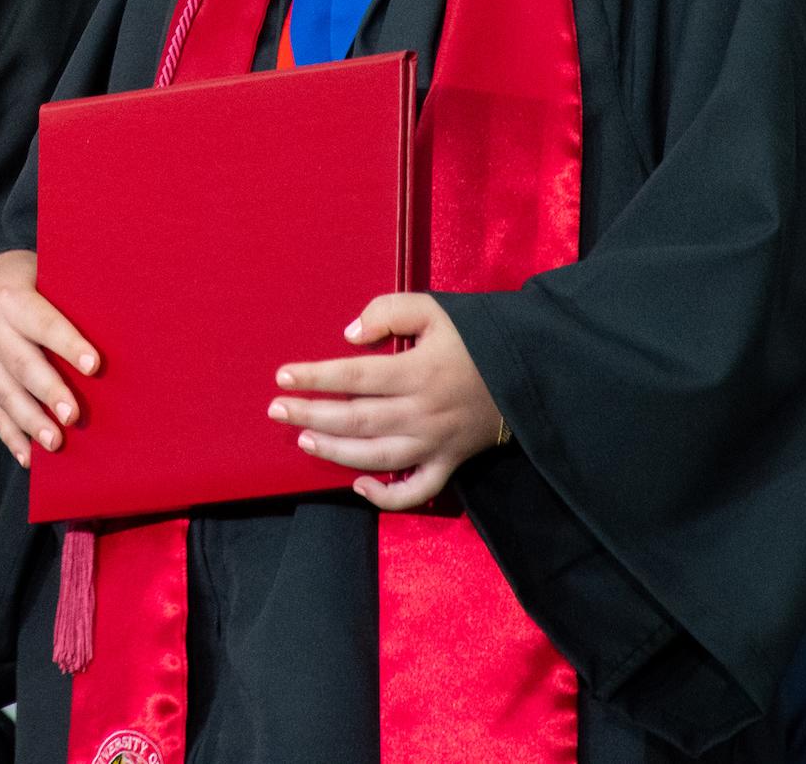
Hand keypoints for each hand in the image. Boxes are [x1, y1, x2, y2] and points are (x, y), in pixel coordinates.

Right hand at [0, 249, 98, 467]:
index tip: (94, 365)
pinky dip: (10, 435)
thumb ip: (70, 295)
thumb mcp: (46, 273)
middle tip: (74, 416)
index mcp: (13, 299)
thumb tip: (121, 320)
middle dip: (49, 392)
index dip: (69, 344)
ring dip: (30, 421)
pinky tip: (29, 457)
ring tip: (55, 443)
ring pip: (5, 393)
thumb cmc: (32, 279)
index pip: (44, 323)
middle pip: (23, 365)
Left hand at [268, 293, 500, 509]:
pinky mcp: (449, 463)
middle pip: (356, 419)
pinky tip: (358, 486)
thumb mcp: (434, 309)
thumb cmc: (475, 337)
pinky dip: (386, 497)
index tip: (283, 376)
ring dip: (335, 452)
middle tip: (276, 411)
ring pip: (376, 457)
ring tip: (304, 439)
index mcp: (418, 372)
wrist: (528, 370)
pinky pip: (415, 491)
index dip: (315, 377)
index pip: (354, 377)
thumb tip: (350, 335)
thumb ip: (389, 312)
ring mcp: (435, 444)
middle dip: (311, 415)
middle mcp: (422, 412)